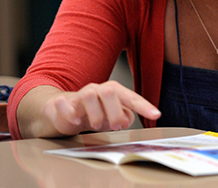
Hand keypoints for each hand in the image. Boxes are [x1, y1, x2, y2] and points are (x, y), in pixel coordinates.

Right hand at [42, 81, 160, 135]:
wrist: (65, 112)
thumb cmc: (95, 113)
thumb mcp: (113, 117)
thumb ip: (124, 117)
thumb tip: (127, 119)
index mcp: (114, 92)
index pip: (131, 97)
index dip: (144, 106)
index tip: (156, 115)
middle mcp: (98, 90)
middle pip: (110, 91)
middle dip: (115, 111)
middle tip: (116, 127)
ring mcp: (79, 95)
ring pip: (89, 95)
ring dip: (96, 113)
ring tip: (97, 126)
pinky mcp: (62, 102)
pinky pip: (63, 102)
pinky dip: (71, 113)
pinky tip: (77, 122)